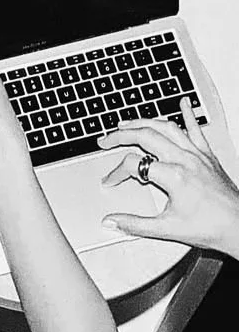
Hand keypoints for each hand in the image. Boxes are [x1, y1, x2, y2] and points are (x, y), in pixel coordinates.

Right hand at [98, 97, 238, 254]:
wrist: (238, 225)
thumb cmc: (210, 226)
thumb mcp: (165, 229)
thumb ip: (134, 224)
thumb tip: (112, 221)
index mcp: (174, 176)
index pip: (134, 165)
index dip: (115, 172)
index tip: (110, 182)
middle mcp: (185, 160)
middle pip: (146, 136)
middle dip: (121, 135)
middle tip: (106, 140)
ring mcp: (197, 155)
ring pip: (167, 128)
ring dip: (144, 122)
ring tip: (128, 122)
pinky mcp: (207, 155)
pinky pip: (196, 129)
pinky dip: (188, 114)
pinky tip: (183, 102)